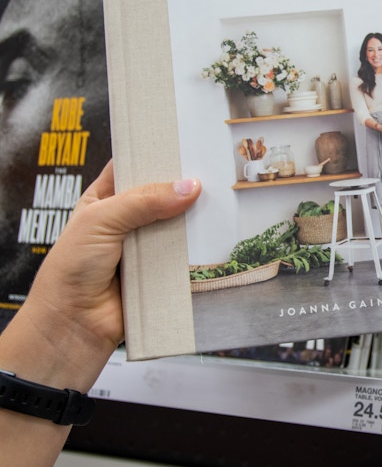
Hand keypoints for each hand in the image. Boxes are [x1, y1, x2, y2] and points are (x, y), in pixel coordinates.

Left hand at [0, 160, 200, 466]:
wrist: (75, 325)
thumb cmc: (71, 270)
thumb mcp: (101, 221)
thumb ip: (143, 202)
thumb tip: (189, 187)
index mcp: (105, 199)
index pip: (134, 167)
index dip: (157, 154)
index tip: (186, 141)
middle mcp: (128, 219)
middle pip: (163, 194)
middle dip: (185, 185)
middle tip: (214, 169)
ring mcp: (147, 245)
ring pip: (178, 224)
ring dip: (195, 218)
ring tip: (224, 198)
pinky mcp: (163, 270)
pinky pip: (186, 254)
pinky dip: (200, 248)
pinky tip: (218, 234)